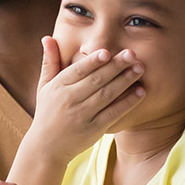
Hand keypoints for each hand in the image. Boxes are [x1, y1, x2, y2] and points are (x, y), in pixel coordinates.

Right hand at [25, 36, 145, 163]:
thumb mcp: (44, 86)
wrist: (46, 147)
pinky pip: (114, 113)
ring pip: (107, 95)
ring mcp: (83, 116)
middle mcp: (70, 100)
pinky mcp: (94, 129)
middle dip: (115, 66)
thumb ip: (50, 62)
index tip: (107, 51)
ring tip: (139, 68)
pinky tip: (140, 91)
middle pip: (96, 80)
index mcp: (58, 87)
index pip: (78, 71)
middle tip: (132, 54)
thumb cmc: (47, 112)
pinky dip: (128, 102)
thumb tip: (47, 37)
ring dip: (125, 81)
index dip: (93, 62)